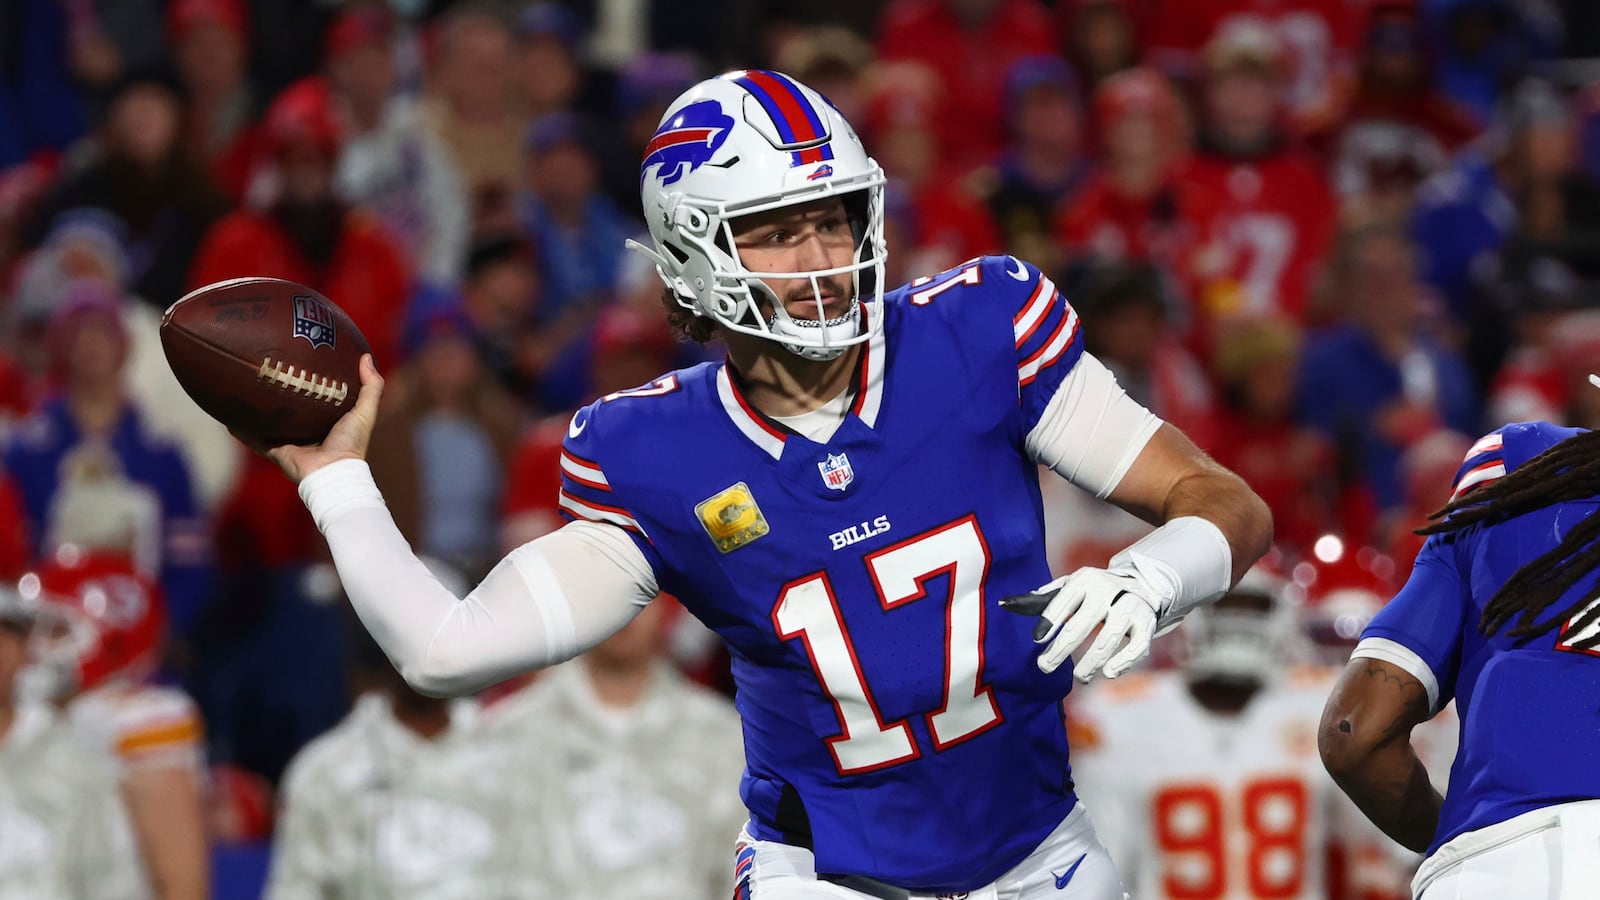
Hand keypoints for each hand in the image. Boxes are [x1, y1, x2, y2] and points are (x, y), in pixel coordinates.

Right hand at [248, 354, 383, 483]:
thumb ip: (371, 386)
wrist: (332, 472)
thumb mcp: (365, 411)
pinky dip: (239, 428)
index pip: (315, 396)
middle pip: (288, 407)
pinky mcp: (274, 449)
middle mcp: (305, 429)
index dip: (309, 380)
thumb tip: (365, 357)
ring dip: (255, 408)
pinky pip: (252, 437)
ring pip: (267, 420)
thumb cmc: (351, 444)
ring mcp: (287, 439)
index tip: (300, 360)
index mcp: (325, 420)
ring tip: (241, 386)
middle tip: (267, 368)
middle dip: (278, 391)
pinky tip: (227, 415)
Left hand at [1000, 567, 1160, 682]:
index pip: (1064, 600)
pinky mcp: (1147, 623)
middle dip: (1062, 649)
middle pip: (1083, 623)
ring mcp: (1131, 606)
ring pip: (1109, 639)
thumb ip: (1042, 599)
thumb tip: (1005, 603)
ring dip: (1091, 662)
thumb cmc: (1093, 592)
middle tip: (1045, 666)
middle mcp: (1109, 590)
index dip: (1050, 620)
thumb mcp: (1070, 587)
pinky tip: (1108, 673)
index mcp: (1086, 580)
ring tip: (1079, 677)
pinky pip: (1137, 647)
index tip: (1037, 639)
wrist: (1141, 585)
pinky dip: (1123, 663)